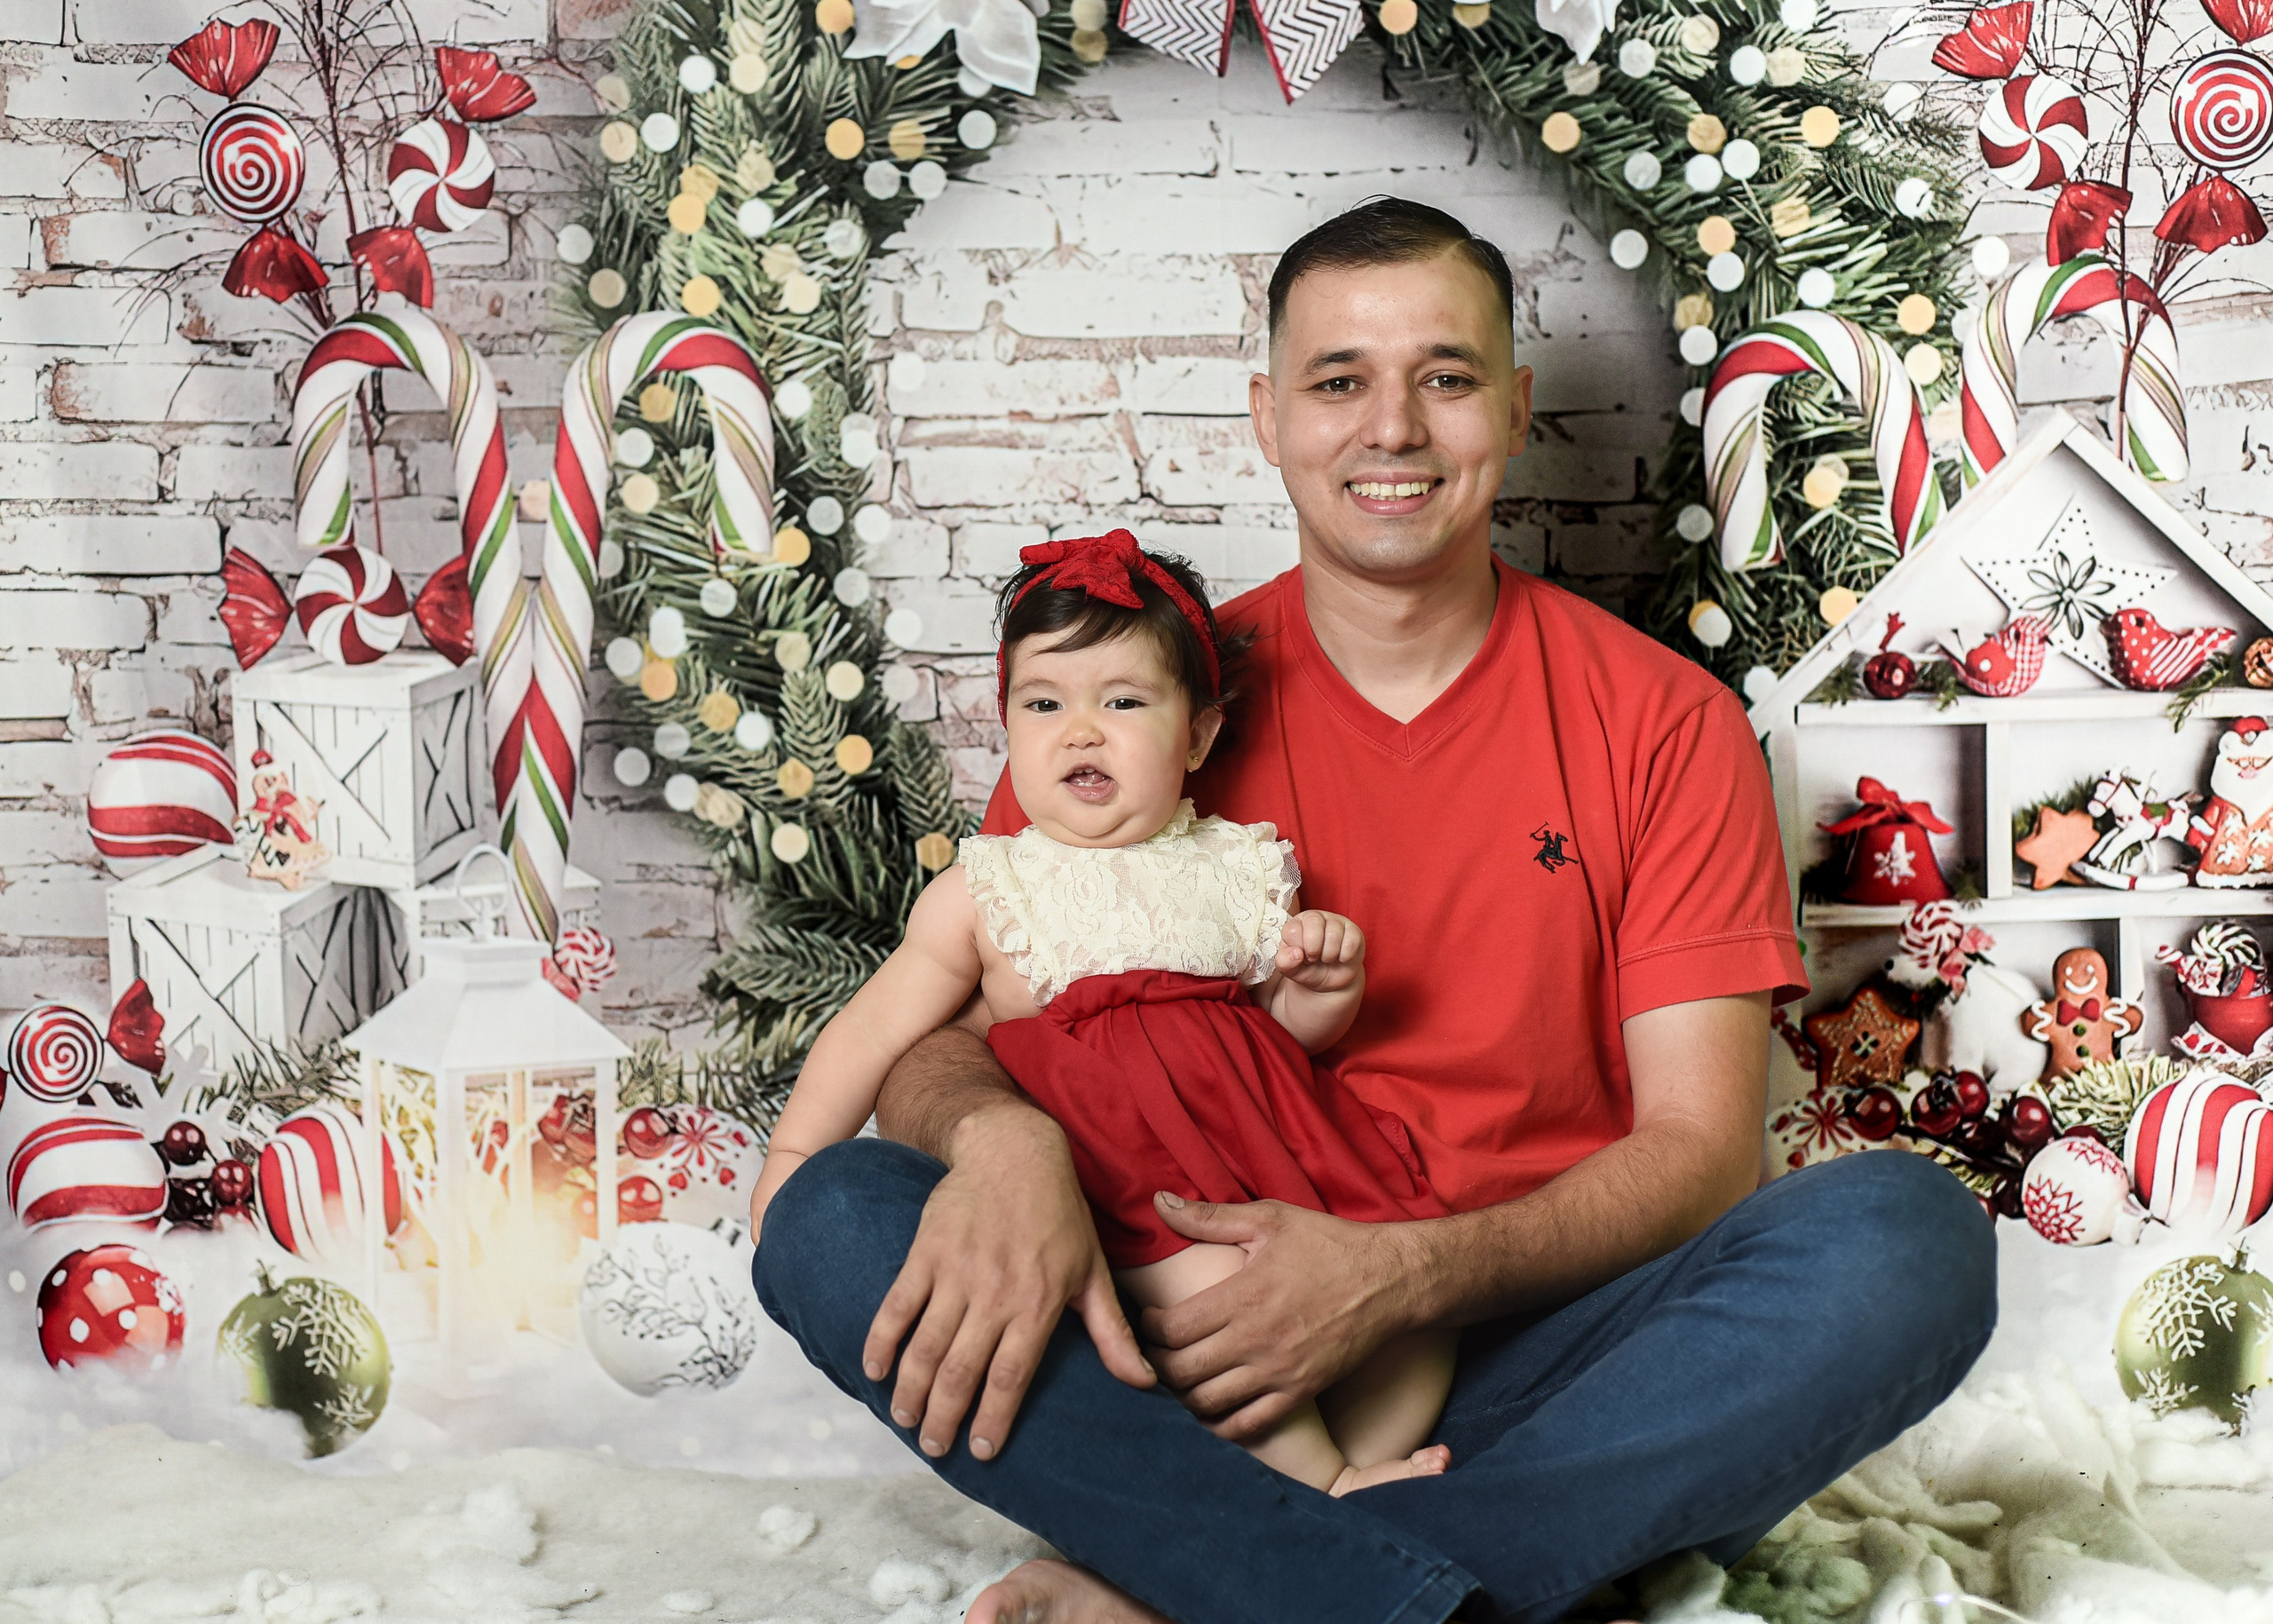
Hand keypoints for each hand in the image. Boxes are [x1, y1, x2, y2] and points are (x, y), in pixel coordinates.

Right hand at [864, 1104, 1155, 1461]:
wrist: (1015, 1151)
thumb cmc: (1060, 1215)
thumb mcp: (1093, 1271)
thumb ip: (1112, 1333)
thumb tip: (1145, 1383)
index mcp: (1039, 1302)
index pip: (1011, 1374)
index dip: (994, 1417)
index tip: (982, 1452)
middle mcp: (996, 1292)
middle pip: (962, 1369)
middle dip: (944, 1416)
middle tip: (934, 1448)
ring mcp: (957, 1271)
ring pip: (927, 1344)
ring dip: (911, 1389)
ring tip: (905, 1420)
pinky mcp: (926, 1251)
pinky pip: (897, 1305)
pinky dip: (881, 1341)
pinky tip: (874, 1371)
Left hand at [1138, 1193, 1425, 1440]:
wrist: (1391, 1280)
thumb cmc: (1329, 1244)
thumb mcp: (1270, 1218)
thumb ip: (1210, 1217)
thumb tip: (1160, 1201)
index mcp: (1243, 1296)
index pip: (1170, 1329)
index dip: (1148, 1328)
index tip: (1150, 1318)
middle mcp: (1256, 1340)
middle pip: (1180, 1372)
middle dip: (1157, 1364)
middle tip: (1157, 1351)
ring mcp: (1279, 1372)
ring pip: (1207, 1404)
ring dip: (1183, 1396)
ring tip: (1182, 1377)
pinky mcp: (1301, 1393)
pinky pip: (1248, 1426)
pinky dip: (1220, 1424)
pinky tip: (1213, 1406)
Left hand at [1274, 910, 1363, 991]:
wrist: (1330, 981)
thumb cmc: (1308, 969)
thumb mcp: (1291, 970)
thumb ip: (1285, 962)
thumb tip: (1297, 953)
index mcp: (1296, 924)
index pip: (1293, 930)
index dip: (1297, 949)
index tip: (1301, 957)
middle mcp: (1315, 918)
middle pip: (1314, 923)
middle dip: (1313, 948)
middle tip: (1314, 959)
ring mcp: (1336, 922)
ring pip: (1333, 934)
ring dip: (1329, 955)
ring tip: (1327, 959)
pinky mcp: (1354, 931)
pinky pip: (1351, 941)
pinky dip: (1345, 956)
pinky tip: (1341, 958)